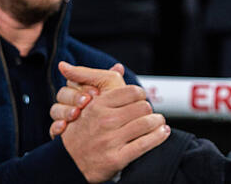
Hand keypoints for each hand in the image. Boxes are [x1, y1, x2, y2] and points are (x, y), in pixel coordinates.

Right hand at [49, 62, 125, 138]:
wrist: (117, 141)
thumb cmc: (118, 114)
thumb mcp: (116, 96)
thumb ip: (115, 82)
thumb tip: (119, 66)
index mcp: (83, 89)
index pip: (74, 80)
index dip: (83, 85)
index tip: (96, 92)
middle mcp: (72, 102)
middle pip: (63, 93)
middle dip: (74, 96)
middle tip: (87, 102)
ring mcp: (66, 118)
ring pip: (55, 109)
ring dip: (65, 111)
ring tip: (76, 114)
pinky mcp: (62, 134)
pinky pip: (52, 128)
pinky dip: (56, 126)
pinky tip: (64, 127)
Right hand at [56, 63, 168, 182]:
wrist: (67, 163)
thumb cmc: (80, 131)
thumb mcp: (87, 106)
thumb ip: (101, 84)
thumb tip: (118, 67)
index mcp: (98, 105)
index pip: (132, 92)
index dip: (140, 95)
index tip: (141, 99)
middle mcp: (105, 121)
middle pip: (142, 107)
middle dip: (149, 109)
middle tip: (149, 112)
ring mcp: (110, 140)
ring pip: (146, 123)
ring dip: (158, 122)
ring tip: (159, 122)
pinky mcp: (116, 159)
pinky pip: (145, 144)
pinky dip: (158, 137)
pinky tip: (162, 132)